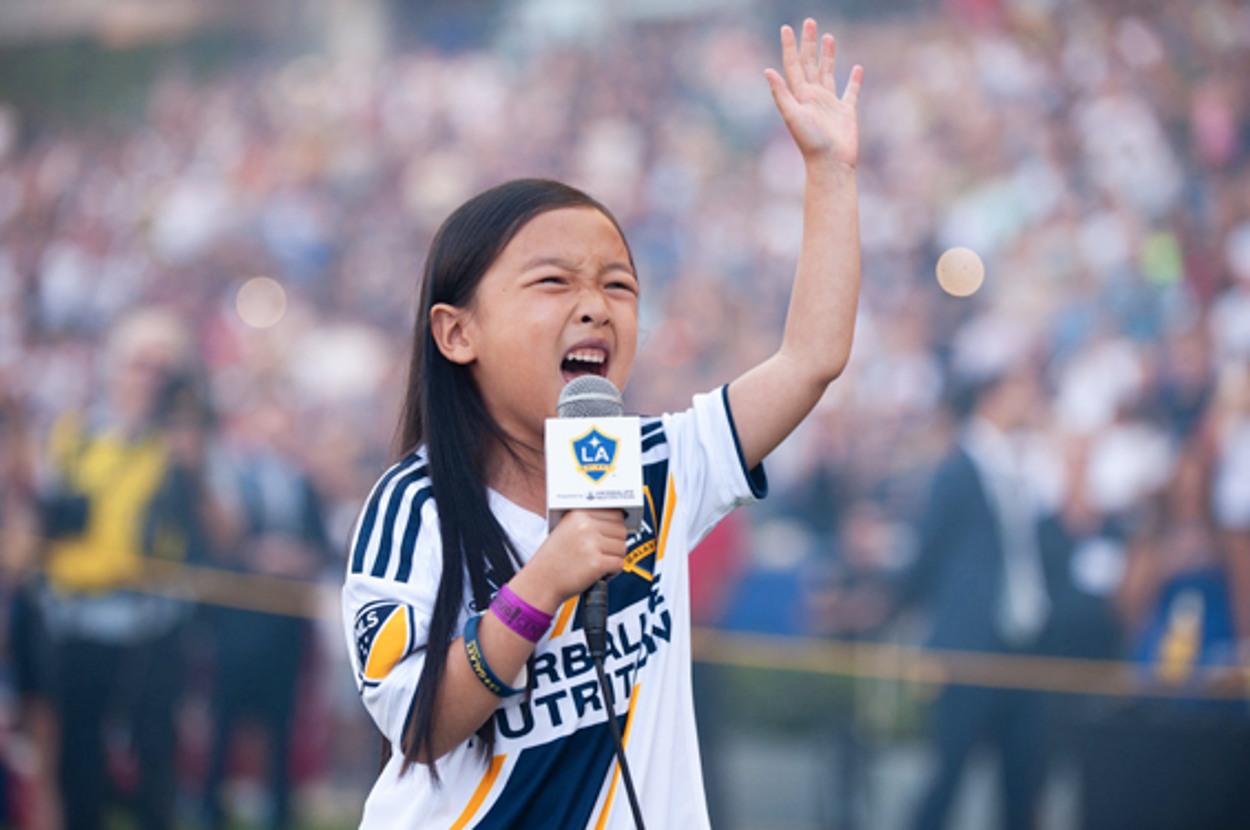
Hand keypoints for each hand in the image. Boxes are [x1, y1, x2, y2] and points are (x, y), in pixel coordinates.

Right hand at [513, 509, 627, 611]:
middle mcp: (585, 527)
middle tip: (607, 551)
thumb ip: (587, 523)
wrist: (541, 581)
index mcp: (578, 515)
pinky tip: (603, 572)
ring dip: (616, 557)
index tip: (614, 533)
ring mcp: (591, 544)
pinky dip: (615, 570)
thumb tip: (615, 523)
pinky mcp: (596, 563)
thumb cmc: (552, 559)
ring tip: (602, 562)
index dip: (616, 526)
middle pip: (621, 530)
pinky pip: (619, 563)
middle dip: (616, 542)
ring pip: (622, 547)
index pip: (614, 513)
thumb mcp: (565, 530)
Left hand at [764, 18, 862, 170]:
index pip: (793, 66)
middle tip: (810, 22)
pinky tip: (857, 68)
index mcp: (800, 96)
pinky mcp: (846, 112)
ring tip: (828, 37)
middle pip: (810, 64)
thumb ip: (781, 93)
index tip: (786, 28)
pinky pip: (851, 92)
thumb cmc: (811, 142)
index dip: (789, 47)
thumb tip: (767, 70)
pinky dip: (854, 80)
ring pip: (828, 73)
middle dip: (809, 43)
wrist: (830, 164)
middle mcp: (813, 97)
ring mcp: (829, 104)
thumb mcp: (793, 116)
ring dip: (827, 55)